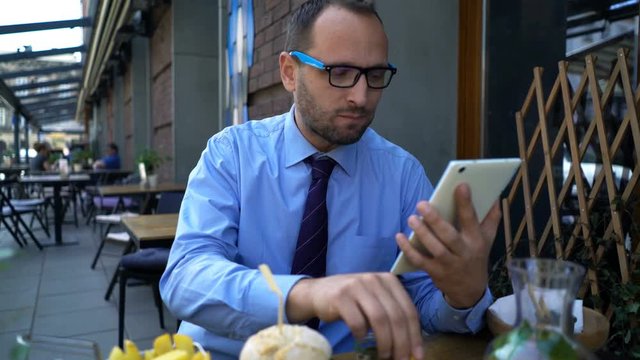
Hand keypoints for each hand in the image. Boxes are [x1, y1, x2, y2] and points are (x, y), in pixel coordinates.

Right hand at [287, 273, 423, 359]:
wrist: (318, 292)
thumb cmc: (352, 300)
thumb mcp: (375, 300)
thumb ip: (392, 315)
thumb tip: (410, 346)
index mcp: (388, 280)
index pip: (408, 310)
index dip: (415, 335)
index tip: (417, 355)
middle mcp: (374, 279)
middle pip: (396, 316)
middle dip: (401, 343)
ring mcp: (357, 286)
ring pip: (379, 319)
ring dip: (385, 343)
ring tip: (384, 356)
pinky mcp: (340, 296)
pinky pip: (357, 322)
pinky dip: (362, 335)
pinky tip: (361, 339)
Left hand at [395, 183, 500, 307]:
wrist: (470, 291)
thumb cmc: (476, 256)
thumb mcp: (488, 239)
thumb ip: (491, 218)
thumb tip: (495, 197)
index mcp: (476, 240)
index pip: (471, 219)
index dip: (466, 203)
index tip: (460, 185)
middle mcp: (463, 252)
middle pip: (449, 235)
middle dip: (435, 220)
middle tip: (421, 204)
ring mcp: (448, 264)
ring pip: (435, 248)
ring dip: (422, 233)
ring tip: (412, 218)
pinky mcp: (435, 272)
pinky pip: (420, 261)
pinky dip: (409, 250)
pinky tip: (400, 236)